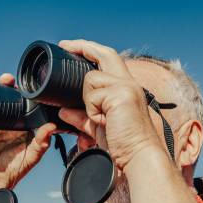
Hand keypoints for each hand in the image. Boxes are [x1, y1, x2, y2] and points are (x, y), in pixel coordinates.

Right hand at [0, 70, 55, 188]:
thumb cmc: (16, 168)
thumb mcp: (33, 155)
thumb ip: (42, 142)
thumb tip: (51, 127)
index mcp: (18, 121)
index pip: (18, 100)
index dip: (19, 89)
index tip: (21, 82)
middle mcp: (3, 119)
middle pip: (0, 95)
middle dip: (1, 83)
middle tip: (5, 78)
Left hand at [57, 39, 161, 168]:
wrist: (138, 156)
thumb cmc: (123, 144)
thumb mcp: (98, 127)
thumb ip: (82, 117)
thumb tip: (63, 112)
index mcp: (127, 88)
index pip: (109, 59)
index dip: (90, 51)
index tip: (71, 48)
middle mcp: (129, 83)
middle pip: (105, 53)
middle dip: (82, 45)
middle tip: (64, 45)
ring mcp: (126, 87)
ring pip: (90, 79)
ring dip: (88, 102)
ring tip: (102, 120)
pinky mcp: (120, 95)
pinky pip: (91, 97)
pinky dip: (92, 112)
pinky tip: (105, 123)